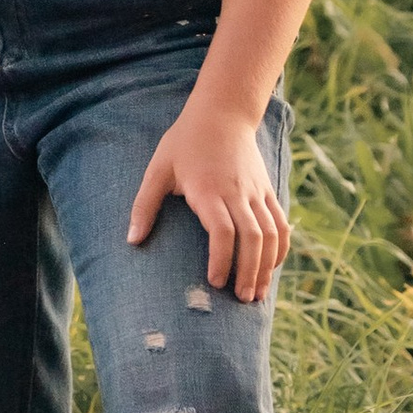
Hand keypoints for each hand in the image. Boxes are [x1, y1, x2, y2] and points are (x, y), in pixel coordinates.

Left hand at [126, 93, 289, 301]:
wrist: (222, 113)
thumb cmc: (185, 142)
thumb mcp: (158, 169)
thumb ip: (144, 205)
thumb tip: (132, 241)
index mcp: (209, 190)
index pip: (224, 232)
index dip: (222, 259)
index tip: (215, 282)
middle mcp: (238, 193)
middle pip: (252, 238)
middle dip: (250, 272)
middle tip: (242, 299)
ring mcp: (256, 192)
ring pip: (271, 233)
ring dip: (268, 265)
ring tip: (258, 293)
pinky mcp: (267, 190)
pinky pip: (280, 222)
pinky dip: (280, 247)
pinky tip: (272, 266)